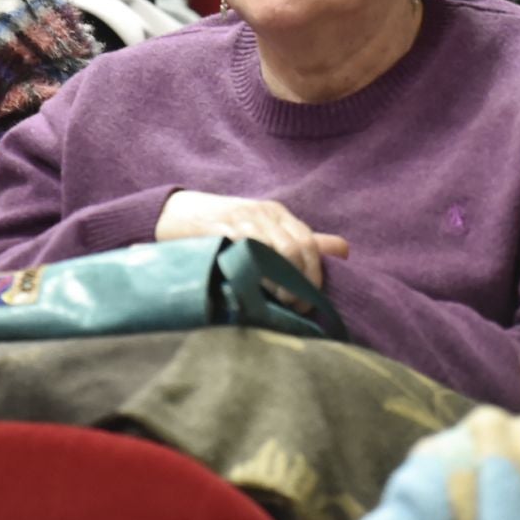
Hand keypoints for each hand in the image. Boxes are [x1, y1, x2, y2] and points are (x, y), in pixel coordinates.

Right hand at [154, 189, 349, 288]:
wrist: (176, 213)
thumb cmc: (223, 226)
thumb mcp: (263, 230)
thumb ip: (300, 241)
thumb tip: (344, 250)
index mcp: (278, 214)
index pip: (310, 243)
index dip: (315, 275)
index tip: (310, 300)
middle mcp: (265, 213)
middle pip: (299, 248)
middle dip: (302, 282)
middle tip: (295, 307)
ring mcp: (244, 219)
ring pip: (280, 250)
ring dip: (284, 282)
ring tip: (278, 301)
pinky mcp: (222, 230)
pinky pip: (250, 251)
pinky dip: (258, 274)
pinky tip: (255, 289)